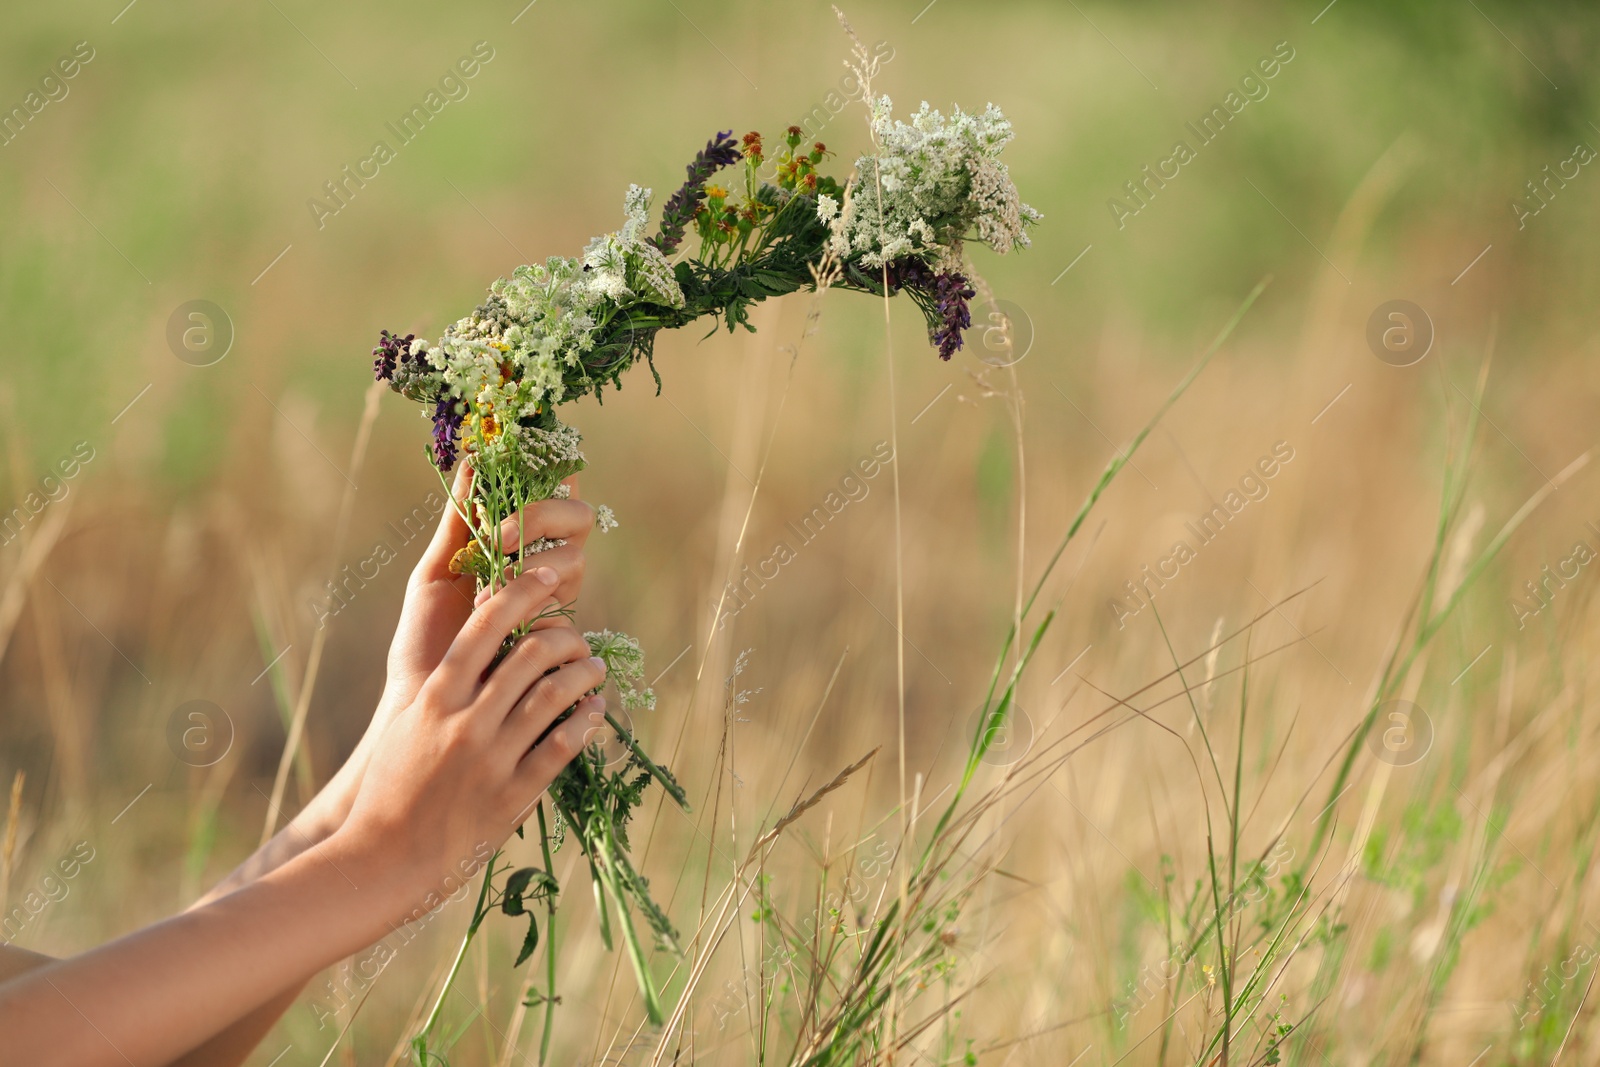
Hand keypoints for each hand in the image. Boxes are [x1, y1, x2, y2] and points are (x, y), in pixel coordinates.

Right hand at [335, 563, 608, 911]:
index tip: (549, 576)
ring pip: (554, 696)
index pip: (484, 625)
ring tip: (596, 668)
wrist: (379, 860)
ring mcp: (491, 758)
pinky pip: (562, 747)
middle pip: (530, 654)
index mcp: (434, 696)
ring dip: (584, 674)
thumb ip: (442, 689)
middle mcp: (465, 720)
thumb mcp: (406, 726)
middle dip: (565, 636)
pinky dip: (586, 722)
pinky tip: (596, 710)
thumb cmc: (390, 788)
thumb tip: (482, 651)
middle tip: (580, 636)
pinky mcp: (513, 795)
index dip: (522, 592)